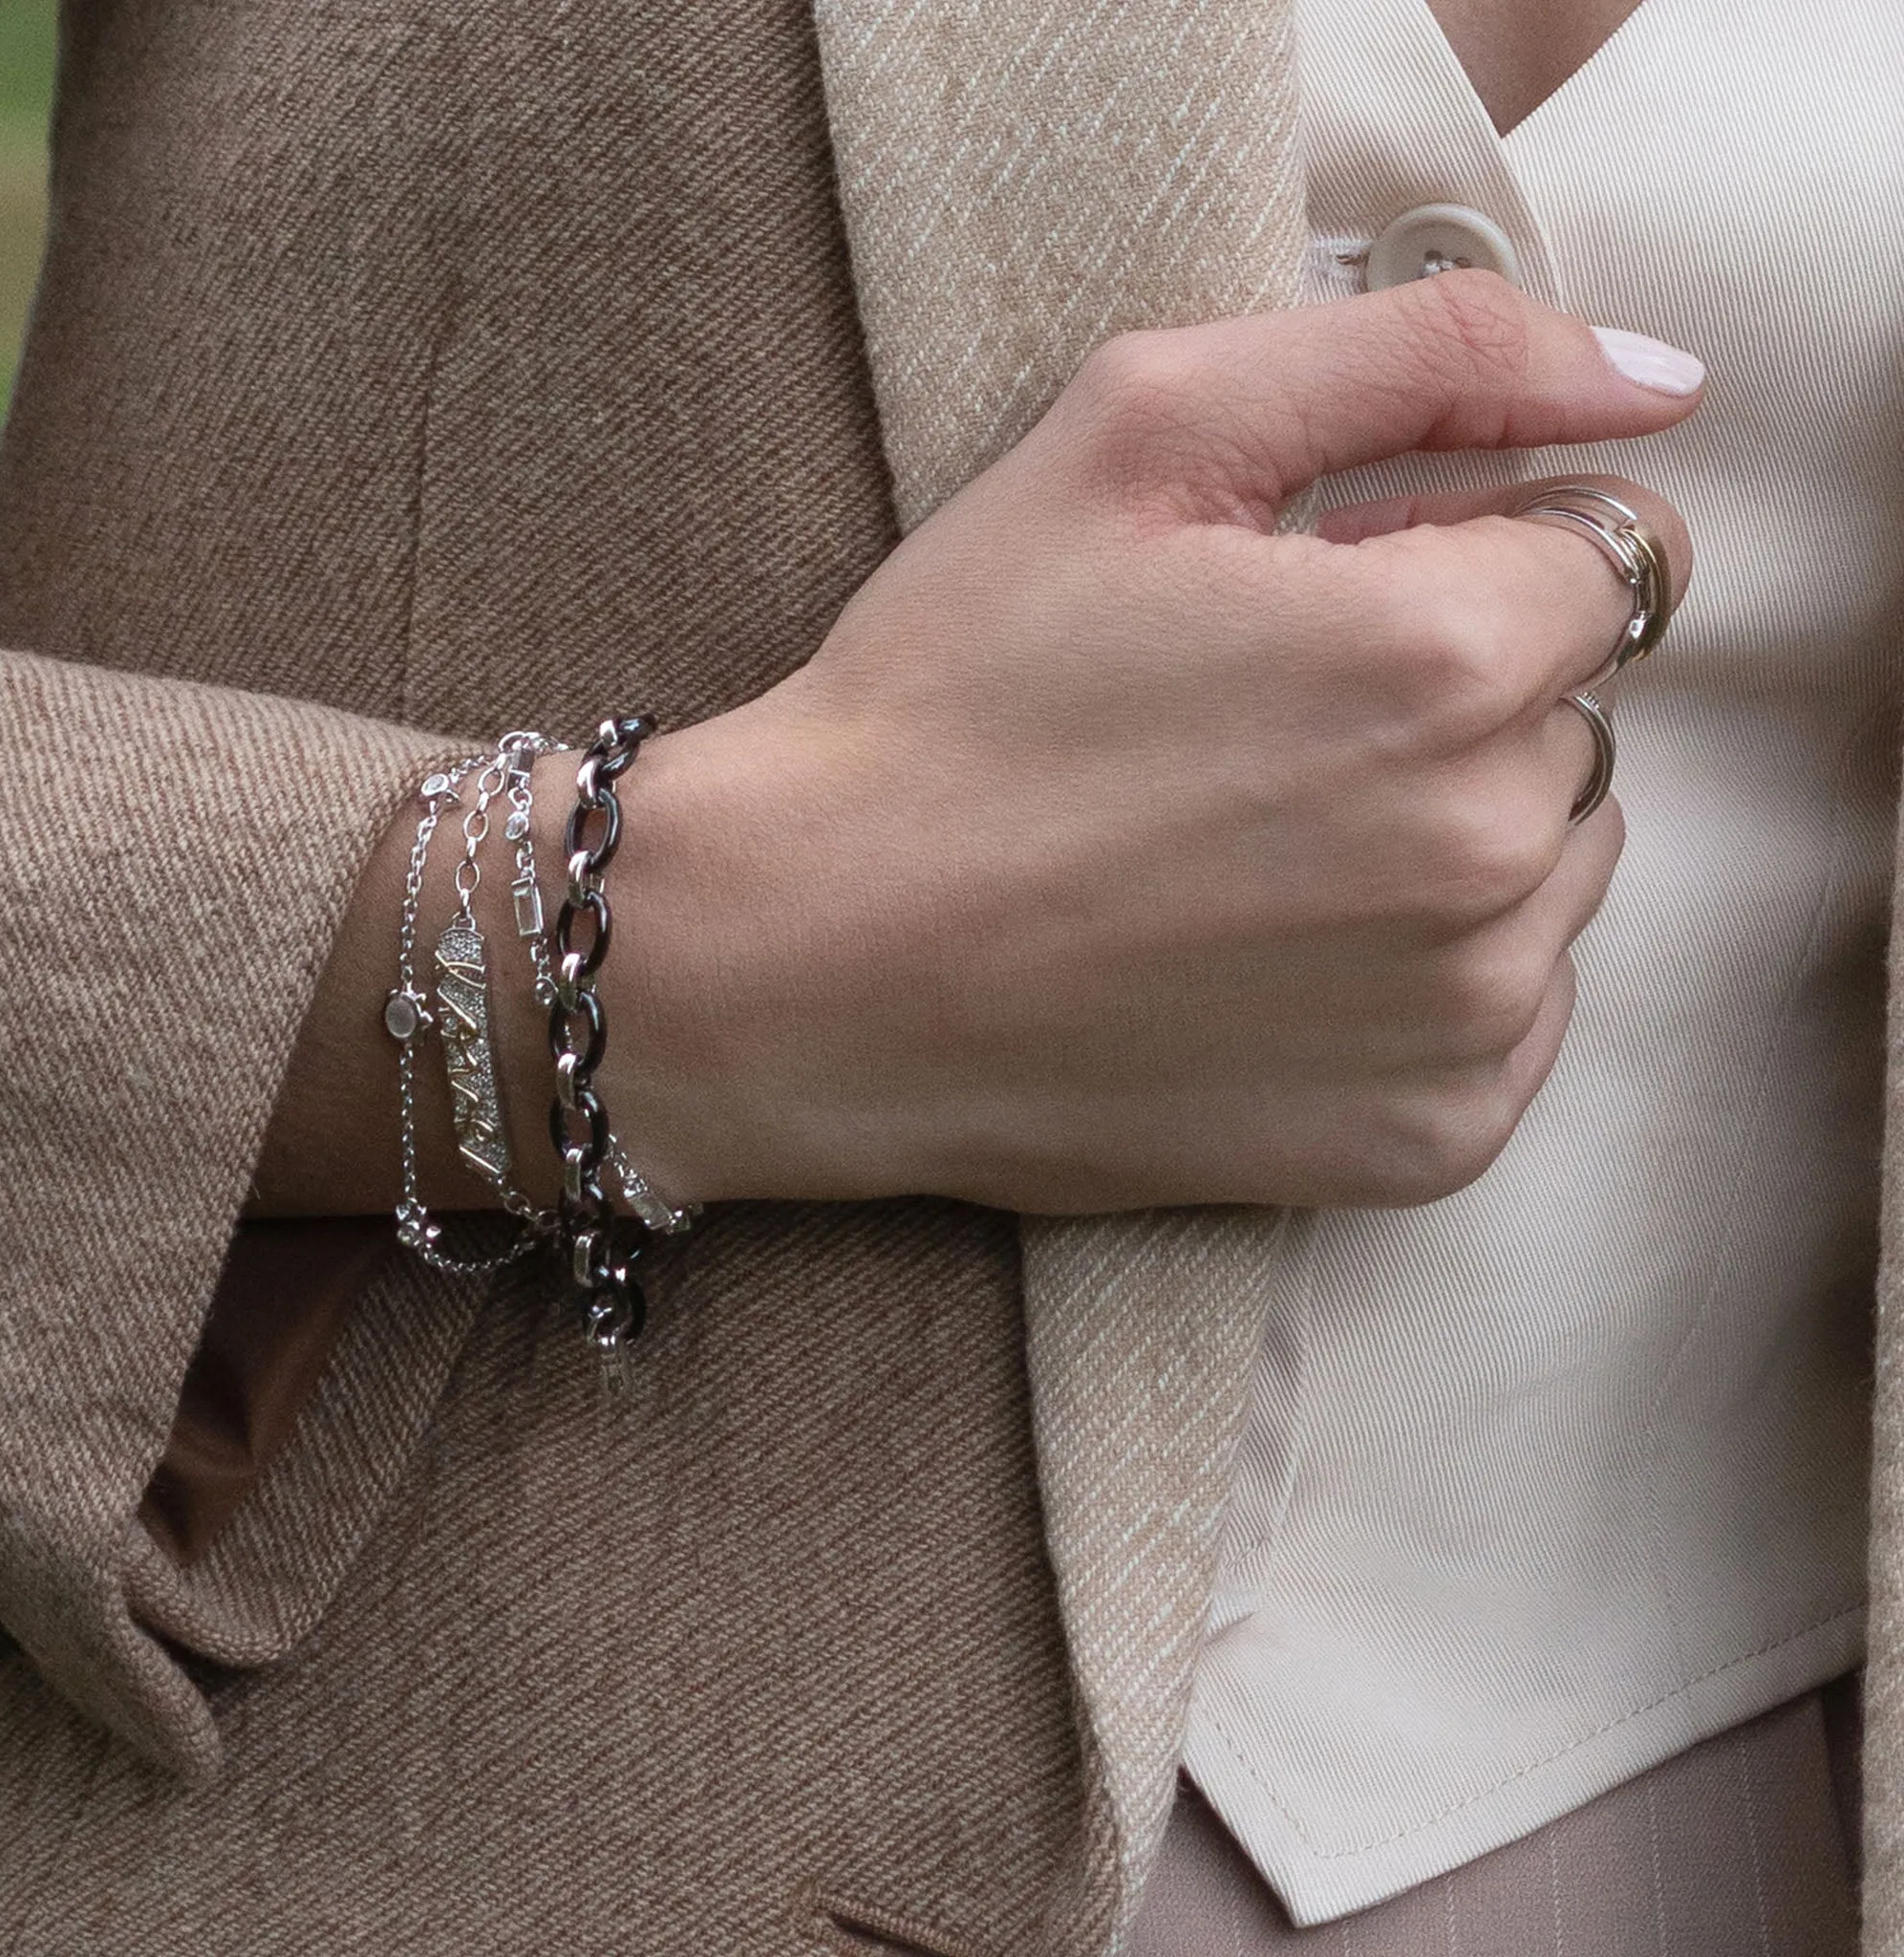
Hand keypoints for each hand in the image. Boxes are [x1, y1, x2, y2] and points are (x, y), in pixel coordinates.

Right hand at [586, 273, 1697, 1215]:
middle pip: (1576, 718)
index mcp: (1442, 655)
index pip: (1605, 557)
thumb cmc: (956, 693)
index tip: (1327, 593)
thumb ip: (1426, 353)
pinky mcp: (1425, 1139)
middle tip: (1255, 729)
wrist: (813, 955)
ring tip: (1255, 849)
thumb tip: (1657, 380)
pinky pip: (1517, 1014)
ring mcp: (1464, 1017)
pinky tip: (1275, 959)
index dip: (1462, 552)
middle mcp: (1486, 851)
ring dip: (1451, 834)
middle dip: (1458, 694)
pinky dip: (1429, 977)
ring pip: (1556, 866)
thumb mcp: (1146, 430)